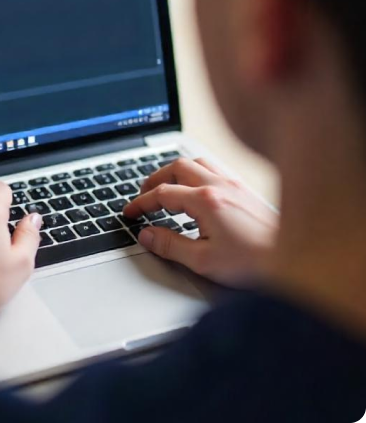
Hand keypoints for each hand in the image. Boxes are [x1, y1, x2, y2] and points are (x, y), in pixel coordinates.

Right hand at [124, 158, 277, 286]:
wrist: (293, 261)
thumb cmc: (253, 263)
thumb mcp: (203, 260)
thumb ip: (170, 245)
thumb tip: (147, 235)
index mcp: (206, 201)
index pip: (163, 193)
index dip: (141, 202)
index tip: (130, 212)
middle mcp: (220, 185)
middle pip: (177, 167)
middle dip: (155, 179)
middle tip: (143, 195)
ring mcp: (234, 184)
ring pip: (196, 162)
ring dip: (175, 171)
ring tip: (165, 187)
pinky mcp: (244, 190)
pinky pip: (214, 168)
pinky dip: (195, 172)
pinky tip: (195, 188)